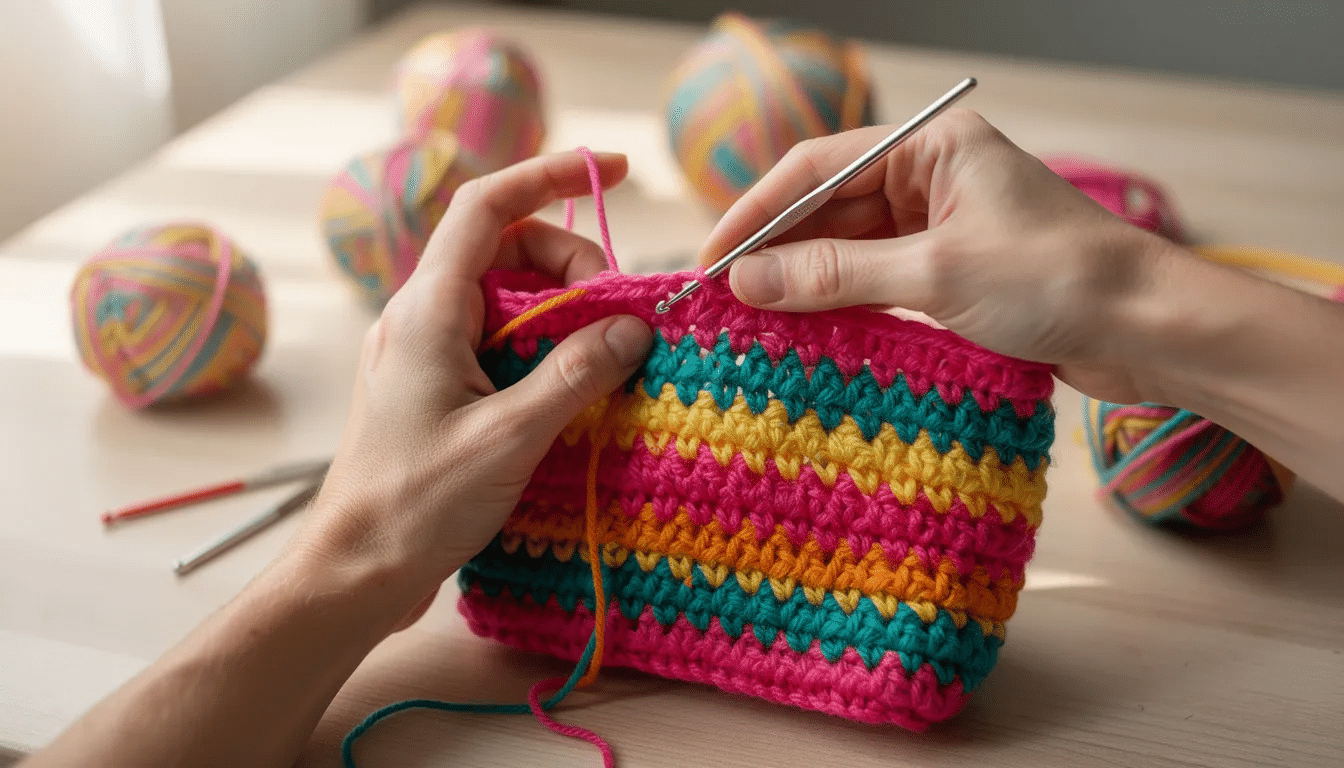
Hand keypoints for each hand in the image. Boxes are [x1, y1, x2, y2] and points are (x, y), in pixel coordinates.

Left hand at [296, 151, 652, 626]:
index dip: (551, 175)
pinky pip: (495, 341)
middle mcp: (419, 317)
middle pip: (505, 249)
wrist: (355, 571)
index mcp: (427, 310)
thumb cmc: (416, 504)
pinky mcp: (433, 387)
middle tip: (619, 318)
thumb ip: (574, 375)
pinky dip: (541, 349)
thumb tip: (633, 328)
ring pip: (504, 298)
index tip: (614, 171)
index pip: (487, 206)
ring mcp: (423, 352)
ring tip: (603, 359)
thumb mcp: (509, 438)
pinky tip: (570, 390)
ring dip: (560, 312)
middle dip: (570, 265)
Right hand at [700, 109, 1172, 402]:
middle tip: (722, 299)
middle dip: (777, 252)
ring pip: (850, 250)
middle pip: (829, 209)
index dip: (757, 214)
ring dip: (805, 283)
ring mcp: (943, 227)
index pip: (818, 169)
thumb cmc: (1059, 281)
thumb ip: (836, 276)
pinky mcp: (954, 274)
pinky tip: (806, 332)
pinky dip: (842, 305)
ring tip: (753, 321)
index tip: (712, 260)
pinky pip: (878, 282)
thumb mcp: (935, 274)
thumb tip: (747, 281)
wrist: (1150, 332)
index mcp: (933, 147)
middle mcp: (933, 178)